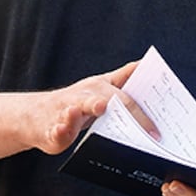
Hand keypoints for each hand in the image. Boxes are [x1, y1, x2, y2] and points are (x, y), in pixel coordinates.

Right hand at [29, 60, 159, 153]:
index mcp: (98, 89)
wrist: (39, 114)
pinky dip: (60, 129)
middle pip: (98, 100)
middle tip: (115, 105)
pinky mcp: (52, 129)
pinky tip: (61, 128)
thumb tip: (142, 64)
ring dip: (82, 110)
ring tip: (97, 107)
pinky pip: (56, 129)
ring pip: (74, 110)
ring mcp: (65, 112)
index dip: (140, 115)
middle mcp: (82, 98)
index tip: (156, 132)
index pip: (123, 99)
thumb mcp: (100, 87)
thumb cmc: (77, 101)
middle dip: (110, 102)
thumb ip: (122, 77)